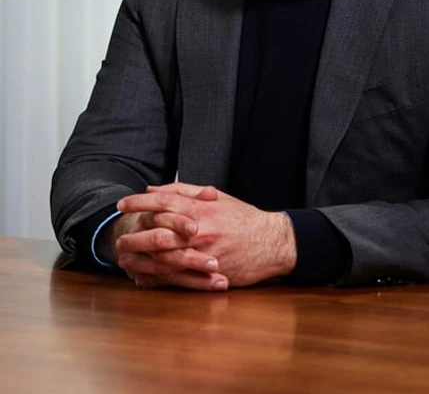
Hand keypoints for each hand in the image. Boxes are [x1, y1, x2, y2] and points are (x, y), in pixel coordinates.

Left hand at [116, 182, 296, 288]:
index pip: (164, 203)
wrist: (271, 243)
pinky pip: (176, 277)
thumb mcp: (218, 198)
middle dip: (135, 235)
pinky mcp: (208, 273)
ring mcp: (204, 254)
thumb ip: (186, 192)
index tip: (122, 204)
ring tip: (124, 258)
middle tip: (118, 237)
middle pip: (159, 233)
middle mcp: (200, 231)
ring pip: (164, 258)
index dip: (140, 203)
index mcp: (201, 210)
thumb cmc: (244, 218)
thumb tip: (155, 189)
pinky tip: (142, 277)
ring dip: (141, 259)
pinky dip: (156, 278)